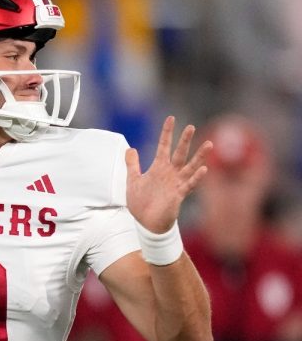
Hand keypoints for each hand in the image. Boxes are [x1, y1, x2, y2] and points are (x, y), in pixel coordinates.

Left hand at [125, 116, 212, 232]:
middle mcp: (169, 173)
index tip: (171, 118)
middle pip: (179, 153)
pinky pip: (189, 184)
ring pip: (190, 166)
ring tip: (209, 144)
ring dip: (199, 156)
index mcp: (158, 168)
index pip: (164, 146)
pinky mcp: (178, 195)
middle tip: (191, 126)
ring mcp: (176, 183)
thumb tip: (130, 148)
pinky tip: (204, 169)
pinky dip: (196, 177)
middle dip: (185, 140)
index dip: (167, 132)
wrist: (145, 222)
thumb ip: (132, 164)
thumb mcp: (132, 180)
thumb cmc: (141, 202)